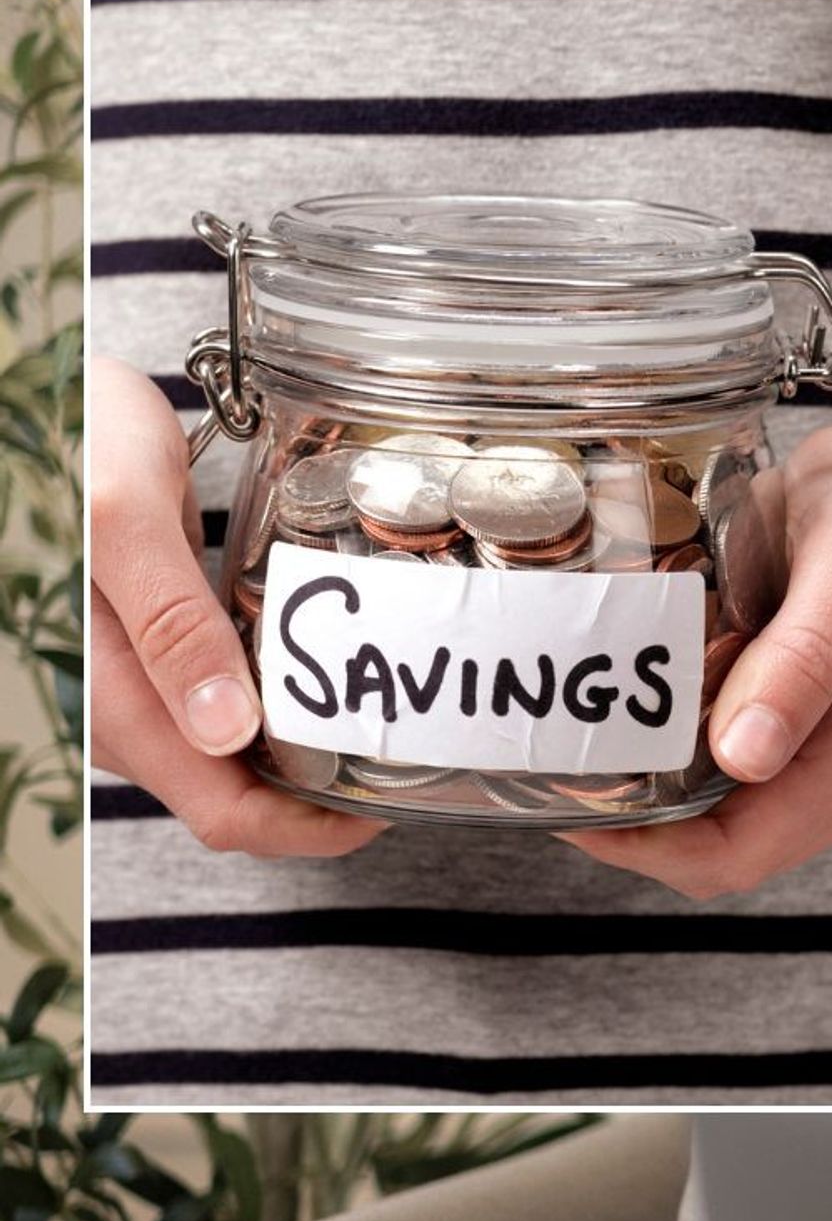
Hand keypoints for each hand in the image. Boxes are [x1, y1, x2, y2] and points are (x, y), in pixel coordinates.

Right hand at [88, 357, 384, 856]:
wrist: (31, 392)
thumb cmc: (67, 433)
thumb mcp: (121, 515)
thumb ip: (170, 623)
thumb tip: (228, 732)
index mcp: (105, 693)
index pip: (220, 810)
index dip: (307, 827)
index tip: (384, 808)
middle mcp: (113, 704)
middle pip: (229, 791)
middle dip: (314, 792)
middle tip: (406, 760)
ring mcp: (130, 676)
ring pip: (225, 750)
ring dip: (298, 748)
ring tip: (378, 716)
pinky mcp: (145, 641)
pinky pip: (217, 697)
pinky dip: (273, 698)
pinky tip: (321, 668)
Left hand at [560, 387, 831, 896]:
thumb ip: (804, 656)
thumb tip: (747, 755)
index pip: (743, 851)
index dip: (645, 846)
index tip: (564, 799)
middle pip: (732, 848)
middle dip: (642, 821)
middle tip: (560, 762)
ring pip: (734, 822)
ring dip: (662, 793)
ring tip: (595, 738)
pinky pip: (749, 785)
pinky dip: (690, 764)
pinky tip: (651, 718)